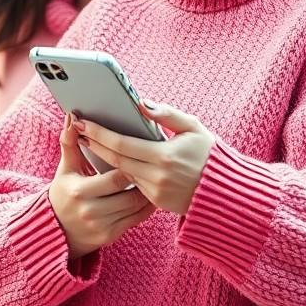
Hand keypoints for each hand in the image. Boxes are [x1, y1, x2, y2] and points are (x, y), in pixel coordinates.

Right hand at [49, 113, 155, 260]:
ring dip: (148, 193)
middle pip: (128, 194)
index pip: (115, 177)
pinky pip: (135, 220)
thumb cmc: (63, 193)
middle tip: (154, 167)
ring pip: (135, 208)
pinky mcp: (110, 236)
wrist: (57, 230)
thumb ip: (69, 142)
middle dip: (142, 180)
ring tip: (154, 178)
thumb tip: (73, 117)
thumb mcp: (65, 169)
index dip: (130, 166)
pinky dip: (145, 208)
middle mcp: (90, 211)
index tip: (140, 155)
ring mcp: (101, 226)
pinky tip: (150, 196)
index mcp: (79, 190)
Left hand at [74, 100, 215, 215]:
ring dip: (104, 158)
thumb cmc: (211, 155)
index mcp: (165, 156)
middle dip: (94, 144)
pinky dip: (120, 171)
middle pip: (115, 159)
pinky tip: (111, 159)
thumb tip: (141, 103)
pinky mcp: (156, 202)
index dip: (99, 133)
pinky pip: (133, 184)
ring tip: (90, 141)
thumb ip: (167, 114)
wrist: (226, 192)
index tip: (83, 122)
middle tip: (78, 129)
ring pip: (121, 173)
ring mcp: (156, 192)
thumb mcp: (194, 128)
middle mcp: (157, 177)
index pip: (122, 144)